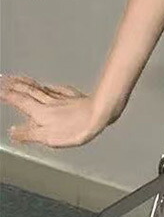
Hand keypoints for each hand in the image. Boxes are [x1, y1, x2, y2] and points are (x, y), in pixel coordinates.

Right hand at [0, 75, 121, 147]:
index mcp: (40, 112)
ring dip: (27, 83)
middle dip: (14, 85)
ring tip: (19, 78)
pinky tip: (49, 85)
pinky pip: (57, 89)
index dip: (7, 95)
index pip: (19, 101)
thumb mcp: (47, 138)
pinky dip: (49, 86)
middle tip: (3, 78)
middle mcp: (49, 103)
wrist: (100, 115)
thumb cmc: (77, 128)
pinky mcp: (74, 98)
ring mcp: (62, 98)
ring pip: (40, 88)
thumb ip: (28, 134)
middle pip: (28, 91)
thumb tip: (12, 132)